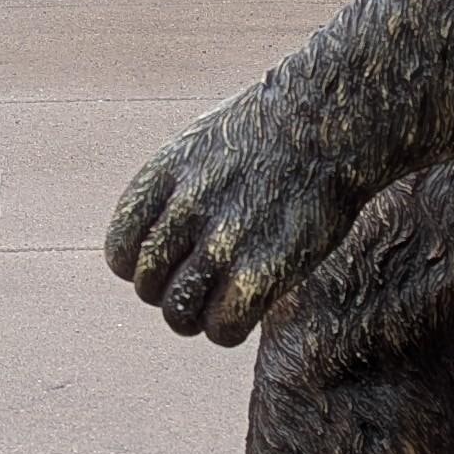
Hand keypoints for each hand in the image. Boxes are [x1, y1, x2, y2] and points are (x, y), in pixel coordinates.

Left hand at [105, 86, 352, 345]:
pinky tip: (250, 313)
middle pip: (148, 286)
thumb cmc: (282, 128)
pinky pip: (222, 328)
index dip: (142, 266)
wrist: (332, 122)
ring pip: (178, 314)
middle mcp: (185, 211)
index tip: (171, 266)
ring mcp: (221, 244)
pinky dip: (230, 331)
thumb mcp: (209, 142)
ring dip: (196, 321)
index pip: (121, 249)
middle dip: (170, 296)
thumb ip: (182, 188)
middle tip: (201, 292)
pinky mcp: (260, 274)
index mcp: (165, 177)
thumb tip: (172, 230)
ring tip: (221, 311)